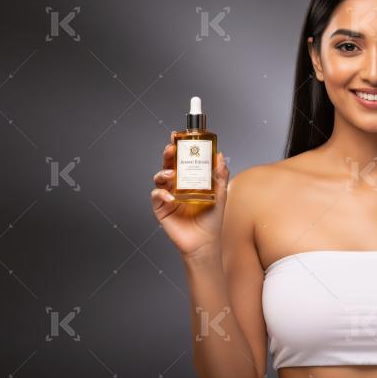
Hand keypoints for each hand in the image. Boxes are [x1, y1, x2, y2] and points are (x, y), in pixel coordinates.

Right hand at [150, 131, 228, 258]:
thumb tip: (220, 156)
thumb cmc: (212, 219)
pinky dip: (161, 194)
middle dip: (168, 154)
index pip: (183, 159)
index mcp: (190, 179)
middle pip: (169, 164)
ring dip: (163, 172)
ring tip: (171, 175)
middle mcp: (177, 184)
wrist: (205, 242)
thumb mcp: (220, 194)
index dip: (179, 146)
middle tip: (171, 148)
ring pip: (160, 177)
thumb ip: (220, 175)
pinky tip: (169, 196)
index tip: (179, 135)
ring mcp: (168, 195)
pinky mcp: (161, 208)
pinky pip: (156, 196)